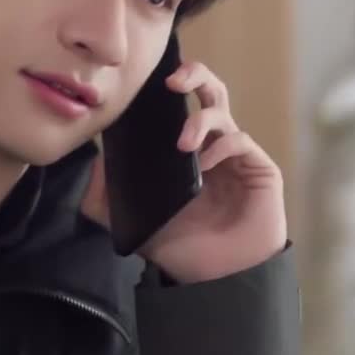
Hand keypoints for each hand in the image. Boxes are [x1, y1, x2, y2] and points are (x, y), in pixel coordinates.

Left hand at [81, 61, 287, 283]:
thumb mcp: (134, 223)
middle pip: (209, 90)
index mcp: (185, 151)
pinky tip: (203, 166)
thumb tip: (95, 160)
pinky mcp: (259, 167)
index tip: (143, 86)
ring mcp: (236, 154)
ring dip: (199, 120)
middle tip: (172, 81)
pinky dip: (219, 146)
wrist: (218, 280)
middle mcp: (212, 145)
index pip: (178, 106)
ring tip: (183, 144)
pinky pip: (238, 140)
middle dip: (193, 74)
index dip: (164, 90)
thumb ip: (106, 200)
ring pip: (222, 109)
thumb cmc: (183, 249)